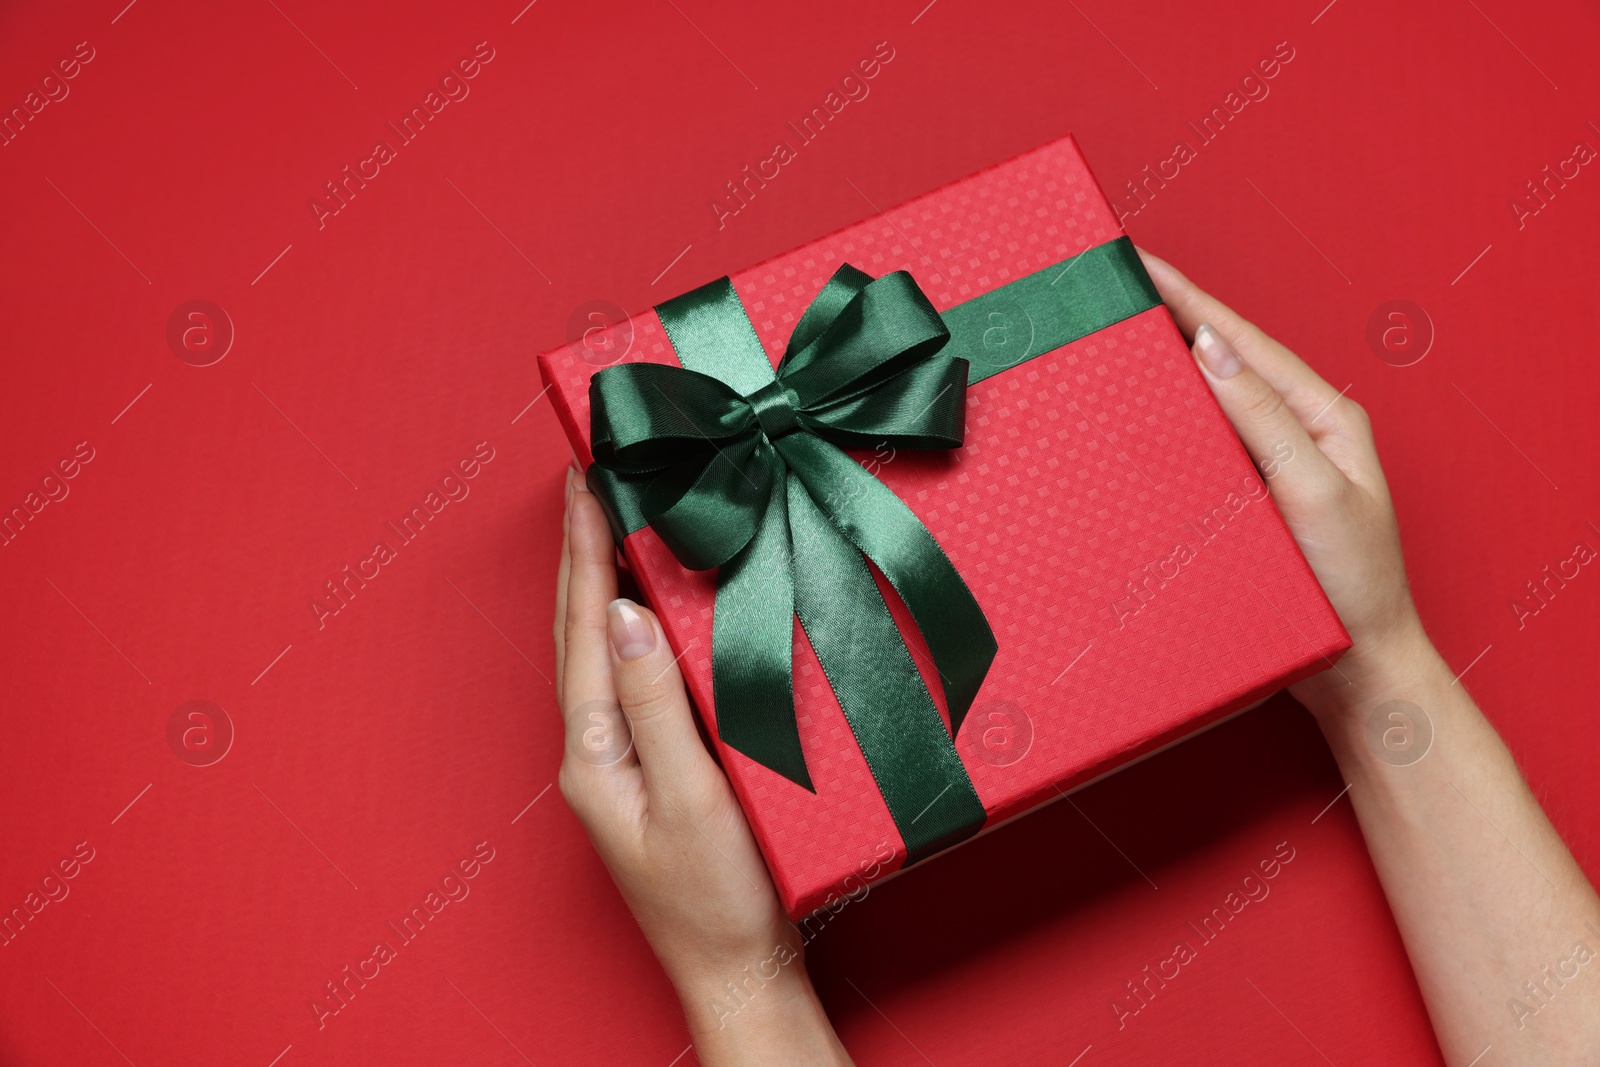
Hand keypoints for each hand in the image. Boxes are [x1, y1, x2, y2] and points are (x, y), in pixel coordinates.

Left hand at [554, 468, 851, 1064]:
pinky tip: (660, 608)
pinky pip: (636, 677)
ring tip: (618, 521)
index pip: (585, 629)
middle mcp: (595, 752)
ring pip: (604, 650)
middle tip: (593, 479)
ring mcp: (620, 762)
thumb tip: (627, 613)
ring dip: (607, 581)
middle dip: (585, 551)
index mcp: (593, 754)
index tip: (585, 480)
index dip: (586, 550)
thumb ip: (657, 705)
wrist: (739, 974)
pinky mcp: (653, 770)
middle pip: (581, 631)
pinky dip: (640, 626)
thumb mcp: (692, 799)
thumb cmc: (719, 902)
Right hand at [1137, 249, 1440, 719]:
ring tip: (1115, 337)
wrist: (1357, 673)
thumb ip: (1265, 421)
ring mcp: (1272, 468)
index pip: (1243, 343)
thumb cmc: (1354, 592)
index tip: (1142, 264)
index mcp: (1324, 416)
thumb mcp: (1314, 495)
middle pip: (1223, 363)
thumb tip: (1214, 352)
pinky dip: (1168, 426)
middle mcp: (1299, 434)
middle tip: (1115, 289)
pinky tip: (1136, 422)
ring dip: (1165, 369)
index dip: (1190, 299)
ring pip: (1209, 404)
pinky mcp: (1249, 504)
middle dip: (1171, 320)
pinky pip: (1202, 450)